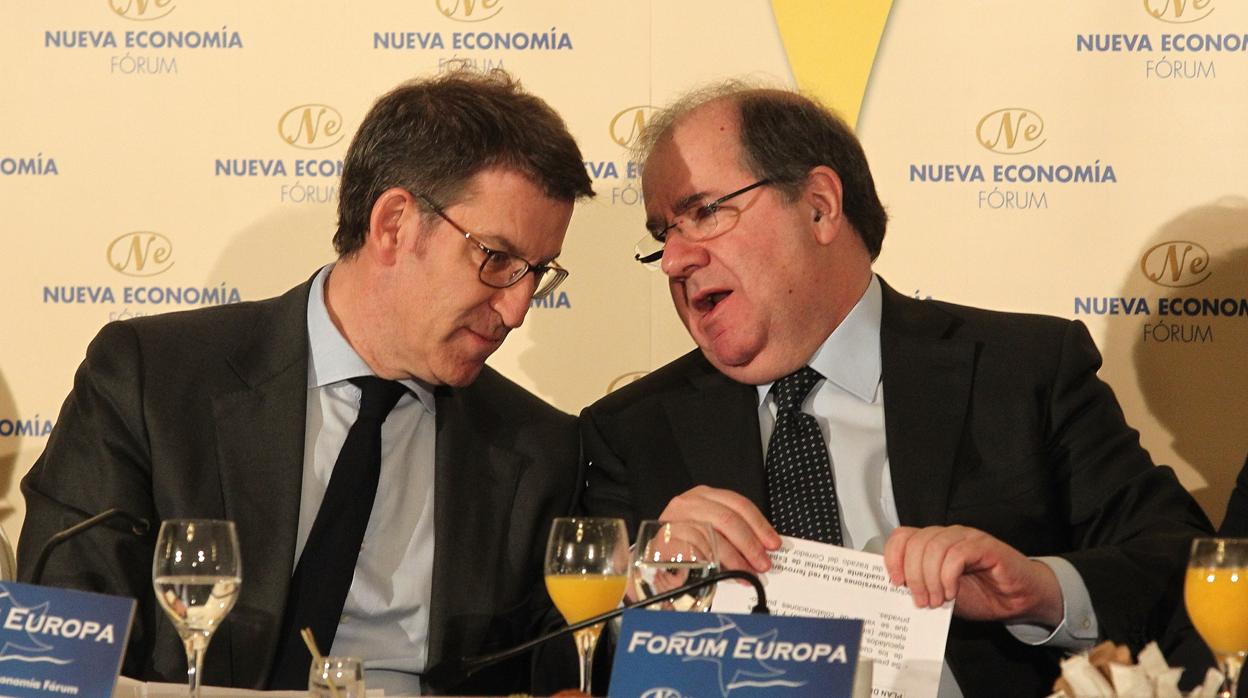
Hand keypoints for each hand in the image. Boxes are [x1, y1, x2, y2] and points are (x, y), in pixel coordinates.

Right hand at [658, 485, 780, 572]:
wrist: (652, 556)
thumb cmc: (685, 543)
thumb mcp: (710, 529)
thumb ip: (733, 533)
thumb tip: (763, 549)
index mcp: (705, 495)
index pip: (738, 504)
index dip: (759, 525)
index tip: (773, 543)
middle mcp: (689, 502)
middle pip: (728, 519)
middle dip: (749, 544)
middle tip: (762, 563)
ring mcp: (675, 520)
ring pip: (712, 536)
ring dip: (734, 558)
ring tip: (746, 573)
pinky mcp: (665, 540)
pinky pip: (694, 552)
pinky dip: (712, 564)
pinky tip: (722, 574)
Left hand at [883, 525, 1062, 626]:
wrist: (1019, 600)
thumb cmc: (983, 594)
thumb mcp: (942, 592)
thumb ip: (922, 586)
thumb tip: (895, 589)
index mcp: (933, 543)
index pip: (903, 537)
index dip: (893, 557)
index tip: (894, 582)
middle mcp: (948, 536)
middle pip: (916, 543)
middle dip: (912, 575)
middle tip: (920, 600)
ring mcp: (966, 537)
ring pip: (934, 547)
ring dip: (930, 579)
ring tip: (936, 600)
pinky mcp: (985, 546)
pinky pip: (958, 554)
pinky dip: (949, 576)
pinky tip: (952, 592)